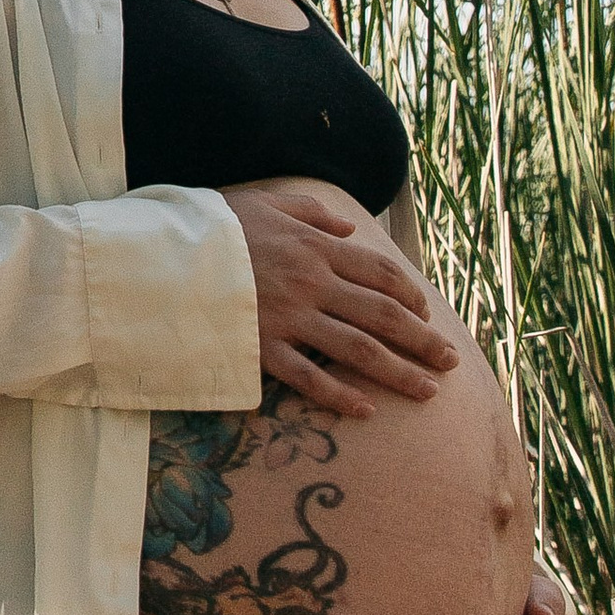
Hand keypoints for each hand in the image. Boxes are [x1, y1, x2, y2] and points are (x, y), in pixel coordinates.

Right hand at [220, 177, 458, 418]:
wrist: (164, 254)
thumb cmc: (215, 227)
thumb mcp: (265, 203)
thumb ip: (310, 212)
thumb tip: (348, 227)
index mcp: (315, 248)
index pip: (380, 273)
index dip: (410, 295)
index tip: (427, 314)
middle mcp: (312, 284)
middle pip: (382, 315)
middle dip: (422, 340)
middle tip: (450, 362)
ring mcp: (289, 318)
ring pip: (358, 350)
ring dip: (398, 372)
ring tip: (428, 391)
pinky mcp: (263, 347)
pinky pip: (309, 377)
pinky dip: (339, 396)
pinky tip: (366, 411)